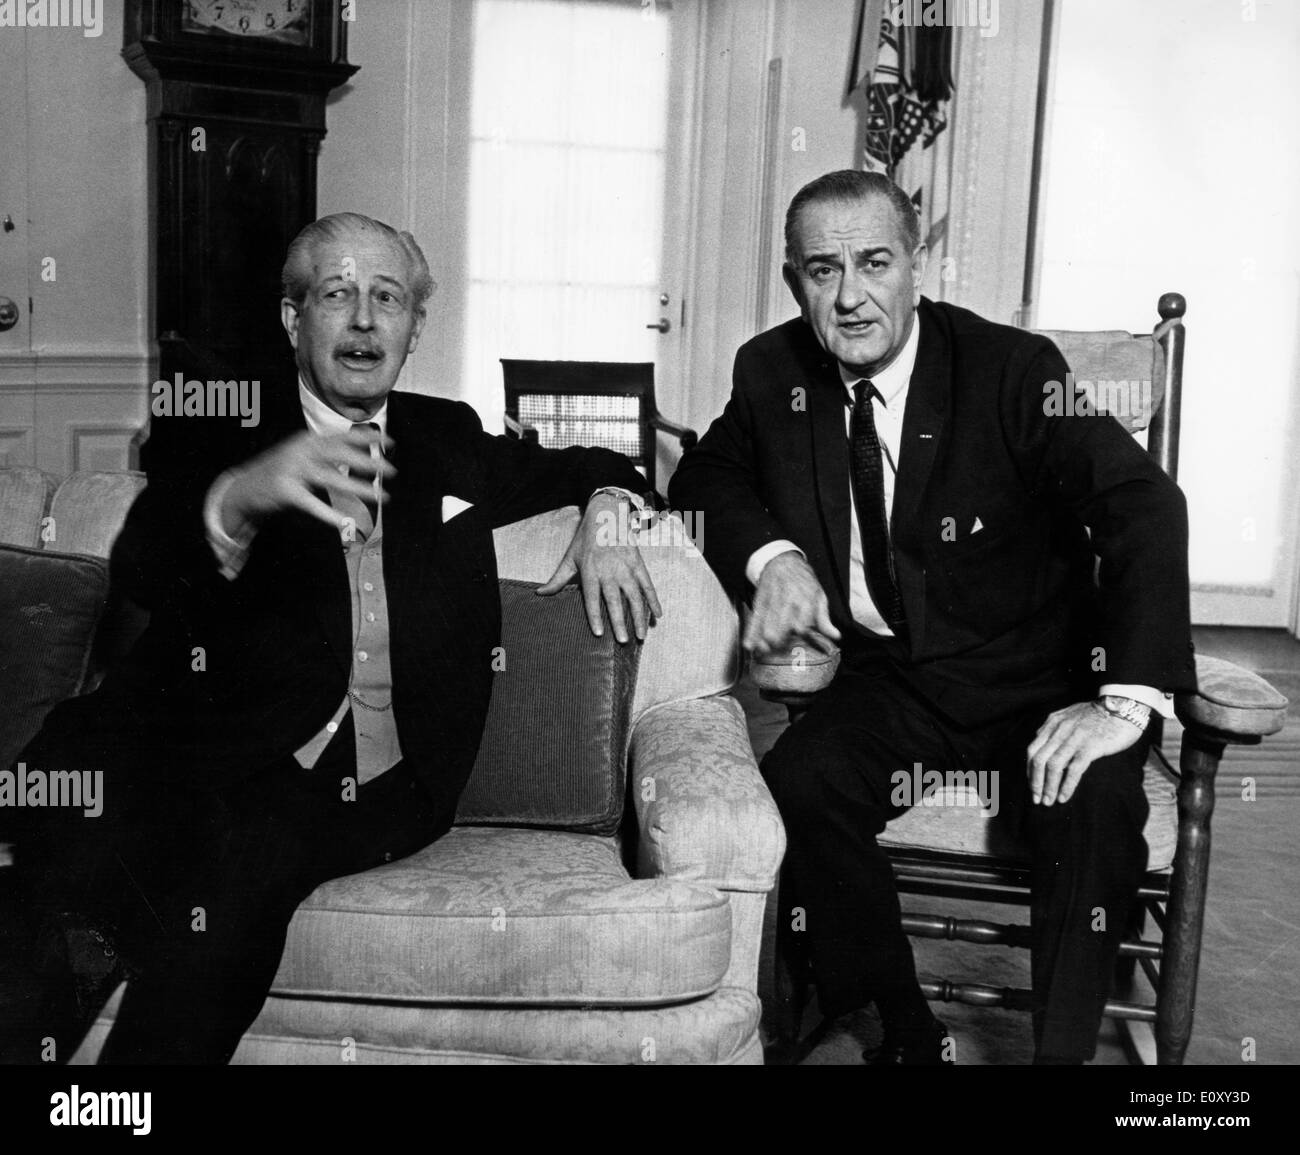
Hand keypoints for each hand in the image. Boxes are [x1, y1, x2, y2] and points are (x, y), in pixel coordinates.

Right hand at [223, 427, 394, 532]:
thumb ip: (326, 454)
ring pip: (332, 479)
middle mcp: (300, 451)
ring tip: (380, 496)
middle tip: (392, 470)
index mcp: (307, 440)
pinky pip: (312, 504)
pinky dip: (330, 515)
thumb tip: (360, 455)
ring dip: (359, 489)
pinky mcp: (285, 491)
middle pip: (341, 454)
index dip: (367, 438)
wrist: (243, 489)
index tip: (390, 442)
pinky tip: (345, 523)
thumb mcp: (302, 456)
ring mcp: (292, 469)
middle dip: (369, 462)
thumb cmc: (280, 473)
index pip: (342, 436)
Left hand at [536, 493, 661, 642]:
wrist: (606, 514)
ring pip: (634, 596)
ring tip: (641, 635)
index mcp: (590, 571)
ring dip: (639, 616)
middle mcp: (609, 571)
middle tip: (623, 641)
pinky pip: (648, 585)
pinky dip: (654, 600)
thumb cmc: (586, 539)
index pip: (593, 598)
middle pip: (615, 600)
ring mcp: (626, 567)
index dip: (595, 616)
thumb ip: (557, 579)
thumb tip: (539, 594)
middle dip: (620, 622)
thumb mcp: (569, 558)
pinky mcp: (638, 563)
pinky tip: (657, 615)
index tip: (599, 633)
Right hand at [744, 550, 840, 655]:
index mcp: (805, 598)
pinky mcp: (760, 602)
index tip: (799, 635)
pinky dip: (751, 631)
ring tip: (762, 650)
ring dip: (763, 635)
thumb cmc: (804, 583)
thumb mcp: (818, 596)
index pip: (804, 614)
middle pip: (782, 618)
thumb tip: (836, 636)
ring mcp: (772, 600)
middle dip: (779, 632)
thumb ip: (825, 619)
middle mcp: (787, 598)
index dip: (802, 626)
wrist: (782, 561)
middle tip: (776, 646)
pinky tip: (748, 644)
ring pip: (767, 619)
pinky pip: (755, 618)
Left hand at [1026, 700, 1145, 805]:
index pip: (1032, 749)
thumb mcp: (1070, 715)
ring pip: (1053, 766)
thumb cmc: (1099, 714)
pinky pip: (1073, 769)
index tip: (1032, 785)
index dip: (1029, 770)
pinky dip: (1066, 785)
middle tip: (1036, 799)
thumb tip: (1041, 740)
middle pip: (1038, 760)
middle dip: (1035, 782)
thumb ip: (1055, 727)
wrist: (1124, 707)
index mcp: (1053, 723)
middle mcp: (1060, 730)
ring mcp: (1074, 738)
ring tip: (1048, 801)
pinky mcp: (1091, 746)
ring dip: (1048, 787)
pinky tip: (1064, 797)